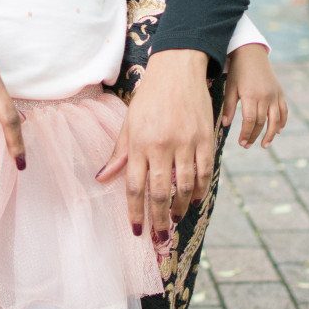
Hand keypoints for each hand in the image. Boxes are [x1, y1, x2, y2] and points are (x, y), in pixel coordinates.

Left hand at [97, 49, 211, 236]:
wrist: (178, 69)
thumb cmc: (150, 97)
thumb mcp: (129, 122)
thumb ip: (119, 153)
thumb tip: (102, 178)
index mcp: (139, 143)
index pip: (135, 186)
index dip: (135, 212)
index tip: (137, 231)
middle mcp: (162, 145)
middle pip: (160, 192)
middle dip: (159, 220)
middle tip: (159, 238)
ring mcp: (186, 142)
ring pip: (184, 186)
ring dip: (180, 208)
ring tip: (175, 220)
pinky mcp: (205, 138)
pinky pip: (205, 172)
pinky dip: (200, 190)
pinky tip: (194, 201)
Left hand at [222, 44, 287, 147]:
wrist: (251, 53)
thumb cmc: (237, 71)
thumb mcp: (230, 87)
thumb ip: (229, 107)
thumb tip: (225, 125)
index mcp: (251, 95)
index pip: (250, 121)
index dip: (246, 134)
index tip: (241, 142)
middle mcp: (265, 96)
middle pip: (261, 122)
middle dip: (254, 136)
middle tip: (246, 145)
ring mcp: (274, 95)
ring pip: (275, 120)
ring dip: (270, 134)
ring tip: (265, 145)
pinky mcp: (280, 92)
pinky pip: (284, 110)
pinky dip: (282, 121)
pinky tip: (278, 130)